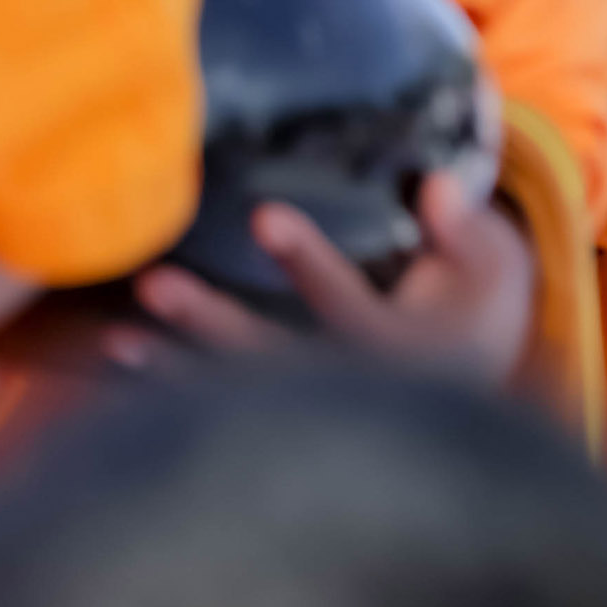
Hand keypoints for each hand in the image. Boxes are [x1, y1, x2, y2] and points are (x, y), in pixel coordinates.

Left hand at [129, 173, 534, 383]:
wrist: (473, 380)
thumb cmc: (476, 307)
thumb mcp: (491, 267)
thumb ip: (466, 229)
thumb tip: (436, 185)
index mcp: (397, 350)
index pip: (343, 303)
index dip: (304, 260)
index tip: (261, 213)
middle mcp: (343, 391)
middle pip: (267, 357)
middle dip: (209, 321)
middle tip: (154, 282)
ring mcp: (307, 414)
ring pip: (229, 391)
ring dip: (169, 366)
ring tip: (116, 338)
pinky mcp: (280, 421)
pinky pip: (211, 412)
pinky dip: (162, 393)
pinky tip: (114, 363)